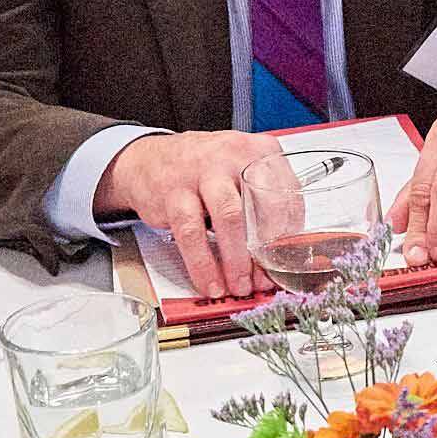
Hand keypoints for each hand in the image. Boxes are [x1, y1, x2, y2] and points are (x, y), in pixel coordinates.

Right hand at [101, 132, 286, 299]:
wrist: (148, 160)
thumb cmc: (202, 171)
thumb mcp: (239, 174)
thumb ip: (262, 205)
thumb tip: (278, 253)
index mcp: (259, 152)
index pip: (288, 196)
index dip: (288, 237)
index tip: (284, 261)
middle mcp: (234, 156)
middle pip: (263, 207)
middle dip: (266, 252)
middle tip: (264, 280)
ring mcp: (203, 171)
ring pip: (230, 220)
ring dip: (237, 261)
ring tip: (239, 286)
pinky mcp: (175, 192)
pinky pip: (192, 234)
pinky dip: (203, 264)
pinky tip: (210, 281)